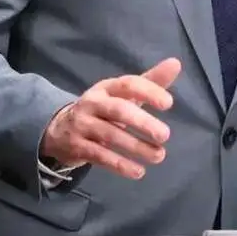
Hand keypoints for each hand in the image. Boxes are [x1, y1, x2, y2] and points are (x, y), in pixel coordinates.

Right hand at [40, 57, 180, 179]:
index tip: (168, 103)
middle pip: (118, 110)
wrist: (61, 130)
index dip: (148, 92)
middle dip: (142, 122)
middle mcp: (93, 103)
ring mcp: (83, 125)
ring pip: (110, 135)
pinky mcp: (77, 146)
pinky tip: (138, 171)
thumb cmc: (103, 109)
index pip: (128, 84)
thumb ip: (150, 82)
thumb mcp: (123, 95)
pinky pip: (100, 156)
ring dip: (136, 147)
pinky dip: (120, 165)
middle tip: (165, 135)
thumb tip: (175, 63)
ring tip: (158, 156)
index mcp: (107, 87)